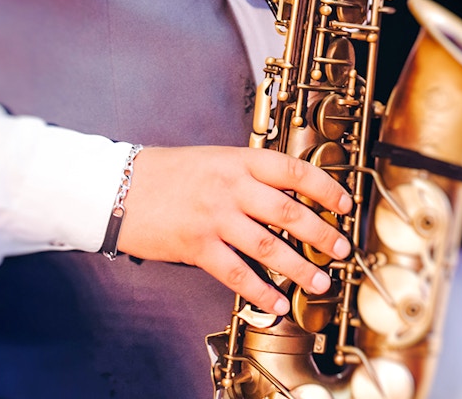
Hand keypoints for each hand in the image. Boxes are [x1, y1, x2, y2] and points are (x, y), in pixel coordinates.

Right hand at [115, 145, 352, 315]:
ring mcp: (214, 217)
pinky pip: (237, 273)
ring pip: (269, 246)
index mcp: (237, 161)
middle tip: (341, 249)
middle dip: (322, 233)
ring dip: (300, 267)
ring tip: (320, 281)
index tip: (344, 204)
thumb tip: (285, 194)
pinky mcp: (196, 246)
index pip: (294, 171)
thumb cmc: (164, 173)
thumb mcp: (212, 160)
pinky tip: (277, 302)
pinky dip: (261, 290)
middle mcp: (230, 187)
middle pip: (289, 212)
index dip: (325, 188)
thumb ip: (246, 173)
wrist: (117, 187)